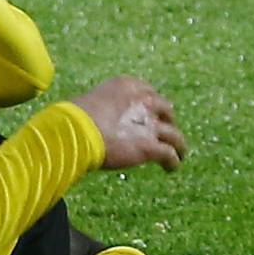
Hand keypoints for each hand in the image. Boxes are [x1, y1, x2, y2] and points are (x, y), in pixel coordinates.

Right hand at [72, 76, 186, 170]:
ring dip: (178, 144)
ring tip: (180, 153)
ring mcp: (150, 123)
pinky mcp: (150, 146)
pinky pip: (169, 154)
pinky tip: (172, 168)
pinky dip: (173, 162)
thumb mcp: (91, 101)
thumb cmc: (73, 118)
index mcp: (129, 85)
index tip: (152, 113)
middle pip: (165, 110)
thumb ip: (103, 106)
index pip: (149, 93)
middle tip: (164, 130)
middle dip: (166, 120)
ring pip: (174, 134)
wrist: (77, 131)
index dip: (153, 105)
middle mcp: (144, 101)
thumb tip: (97, 118)